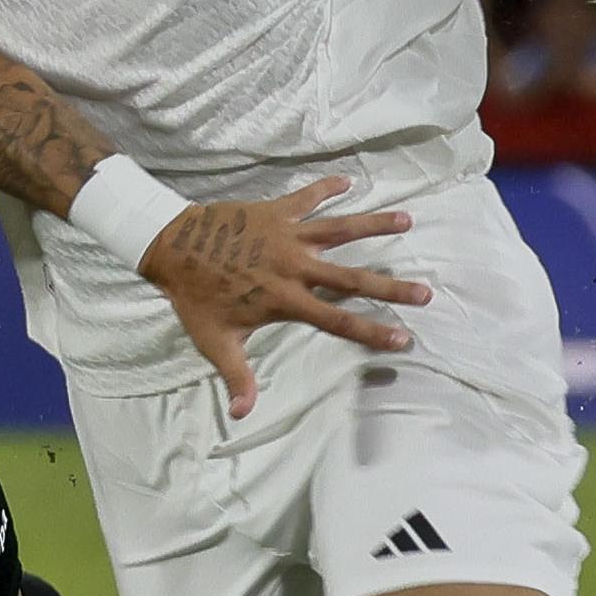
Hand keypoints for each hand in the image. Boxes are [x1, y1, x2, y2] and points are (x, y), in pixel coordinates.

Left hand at [132, 177, 429, 419]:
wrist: (171, 246)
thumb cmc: (194, 297)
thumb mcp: (214, 341)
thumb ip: (236, 376)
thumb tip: (243, 414)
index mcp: (284, 299)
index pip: (337, 321)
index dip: (371, 331)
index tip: (404, 338)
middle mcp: (293, 266)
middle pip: (351, 278)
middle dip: (390, 286)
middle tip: (425, 291)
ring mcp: (286, 235)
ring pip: (339, 228)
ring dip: (373, 224)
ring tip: (406, 220)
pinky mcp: (274, 211)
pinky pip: (306, 197)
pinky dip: (326, 188)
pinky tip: (349, 181)